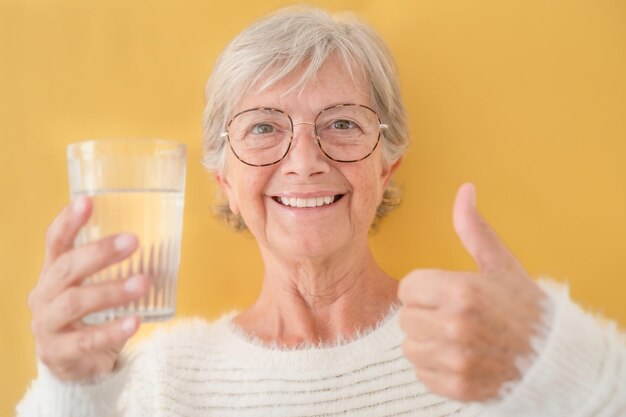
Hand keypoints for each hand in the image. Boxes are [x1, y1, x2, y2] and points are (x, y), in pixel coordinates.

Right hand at [28, 196, 147, 380]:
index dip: (68, 221)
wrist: (75, 365)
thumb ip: (112, 266)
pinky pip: (87, 340)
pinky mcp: (59, 353)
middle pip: (66, 269)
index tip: (87, 200)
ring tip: (143, 282)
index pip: (55, 242)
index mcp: (52, 273)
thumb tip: (161, 239)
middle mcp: (44, 296)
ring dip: (111, 290)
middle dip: (99, 253)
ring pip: (75, 302)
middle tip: (134, 241)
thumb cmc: (89, 316)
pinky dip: (113, 330)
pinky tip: (136, 321)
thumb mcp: (91, 286)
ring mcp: (47, 326)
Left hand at [398, 183, 546, 401]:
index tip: (445, 293)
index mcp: (461, 291)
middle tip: (455, 317)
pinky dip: (436, 368)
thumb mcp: (500, 264)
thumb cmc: (523, 307)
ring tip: (457, 338)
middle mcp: (455, 326)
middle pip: (406, 318)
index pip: (407, 288)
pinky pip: (422, 374)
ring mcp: (456, 360)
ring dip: (428, 343)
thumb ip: (474, 229)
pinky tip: (460, 359)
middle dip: (426, 315)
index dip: (425, 289)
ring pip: (410, 347)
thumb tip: (465, 189)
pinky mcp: (457, 387)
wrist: (552, 357)